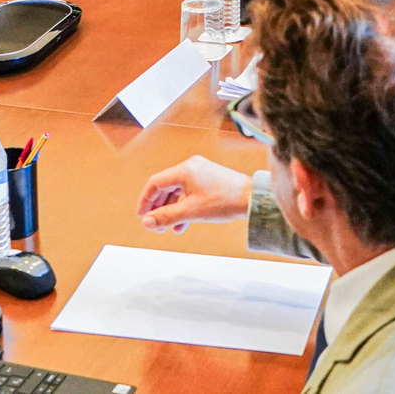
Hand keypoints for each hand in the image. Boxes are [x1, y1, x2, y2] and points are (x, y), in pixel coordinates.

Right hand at [137, 156, 252, 232]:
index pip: (155, 183)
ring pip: (177, 191)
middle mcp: (191, 167)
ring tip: (167, 227)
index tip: (141, 216)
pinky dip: (183, 206)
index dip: (145, 200)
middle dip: (158, 207)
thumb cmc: (224, 202)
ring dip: (170, 209)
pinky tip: (182, 224)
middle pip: (165, 186)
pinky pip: (189, 192)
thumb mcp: (191, 212)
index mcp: (184, 170)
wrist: (252, 198)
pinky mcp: (209, 179)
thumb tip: (146, 223)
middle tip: (153, 224)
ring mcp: (201, 172)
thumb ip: (166, 217)